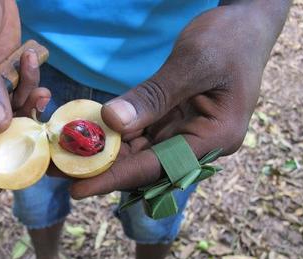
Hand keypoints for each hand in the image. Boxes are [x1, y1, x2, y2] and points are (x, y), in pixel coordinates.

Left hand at [70, 0, 289, 198]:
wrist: (244, 25)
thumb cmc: (229, 40)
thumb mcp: (193, 62)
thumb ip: (155, 96)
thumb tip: (112, 122)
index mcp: (214, 138)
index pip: (156, 167)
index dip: (114, 179)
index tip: (77, 190)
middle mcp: (198, 144)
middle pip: (143, 166)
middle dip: (100, 169)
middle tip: (58, 171)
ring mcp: (184, 133)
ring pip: (137, 152)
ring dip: (101, 154)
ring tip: (63, 157)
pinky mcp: (171, 121)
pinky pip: (138, 133)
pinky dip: (112, 134)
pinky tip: (85, 134)